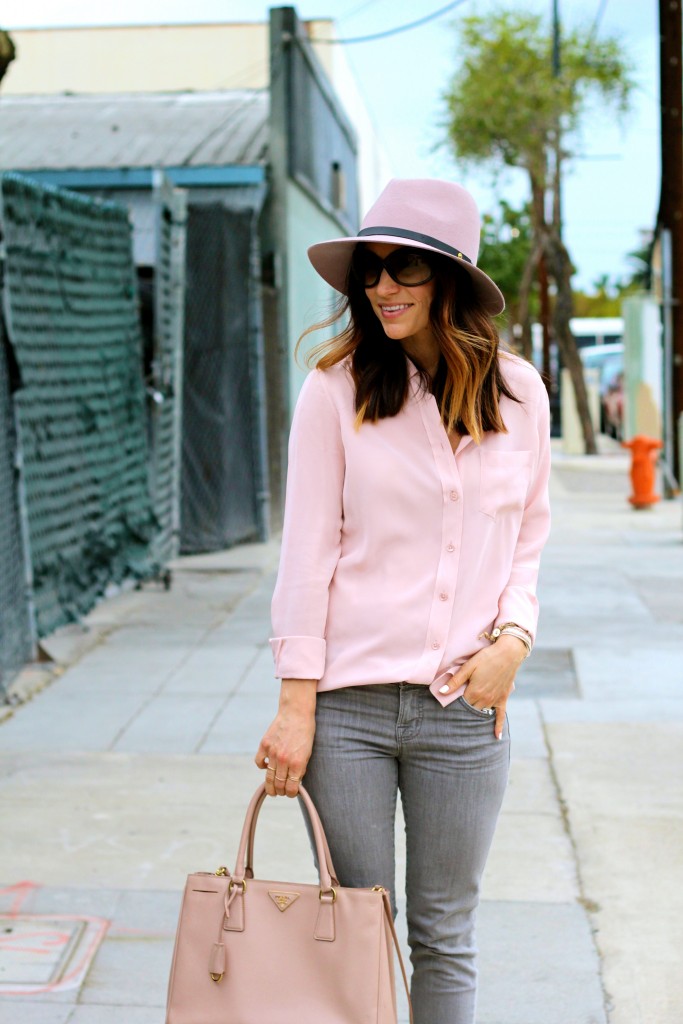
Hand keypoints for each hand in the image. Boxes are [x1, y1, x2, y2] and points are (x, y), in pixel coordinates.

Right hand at [255, 679, 316, 796]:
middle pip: (279, 785)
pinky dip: (262, 766)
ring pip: (268, 777)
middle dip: (281, 792)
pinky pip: (259, 762)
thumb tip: (294, 782)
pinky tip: (266, 766)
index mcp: (298, 763)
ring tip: (272, 788)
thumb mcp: (308, 752)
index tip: (291, 793)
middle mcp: (284, 760)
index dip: (291, 793)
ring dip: (270, 785)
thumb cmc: (306, 732)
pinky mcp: (264, 745)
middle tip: (281, 792)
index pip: (292, 788)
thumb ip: (301, 768)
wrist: (296, 712)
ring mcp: (272, 753)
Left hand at [439, 635, 526, 738]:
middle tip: (455, 716)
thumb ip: (455, 681)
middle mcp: (485, 699)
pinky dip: (498, 726)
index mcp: (474, 692)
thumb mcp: (468, 667)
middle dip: (463, 712)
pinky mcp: (503, 699)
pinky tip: (497, 737)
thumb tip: (442, 692)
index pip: (460, 704)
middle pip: (470, 710)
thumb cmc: (487, 657)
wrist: (508, 653)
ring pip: (482, 713)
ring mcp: (495, 700)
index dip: (454, 705)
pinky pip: (501, 716)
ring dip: (475, 717)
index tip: (447, 707)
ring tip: (467, 725)